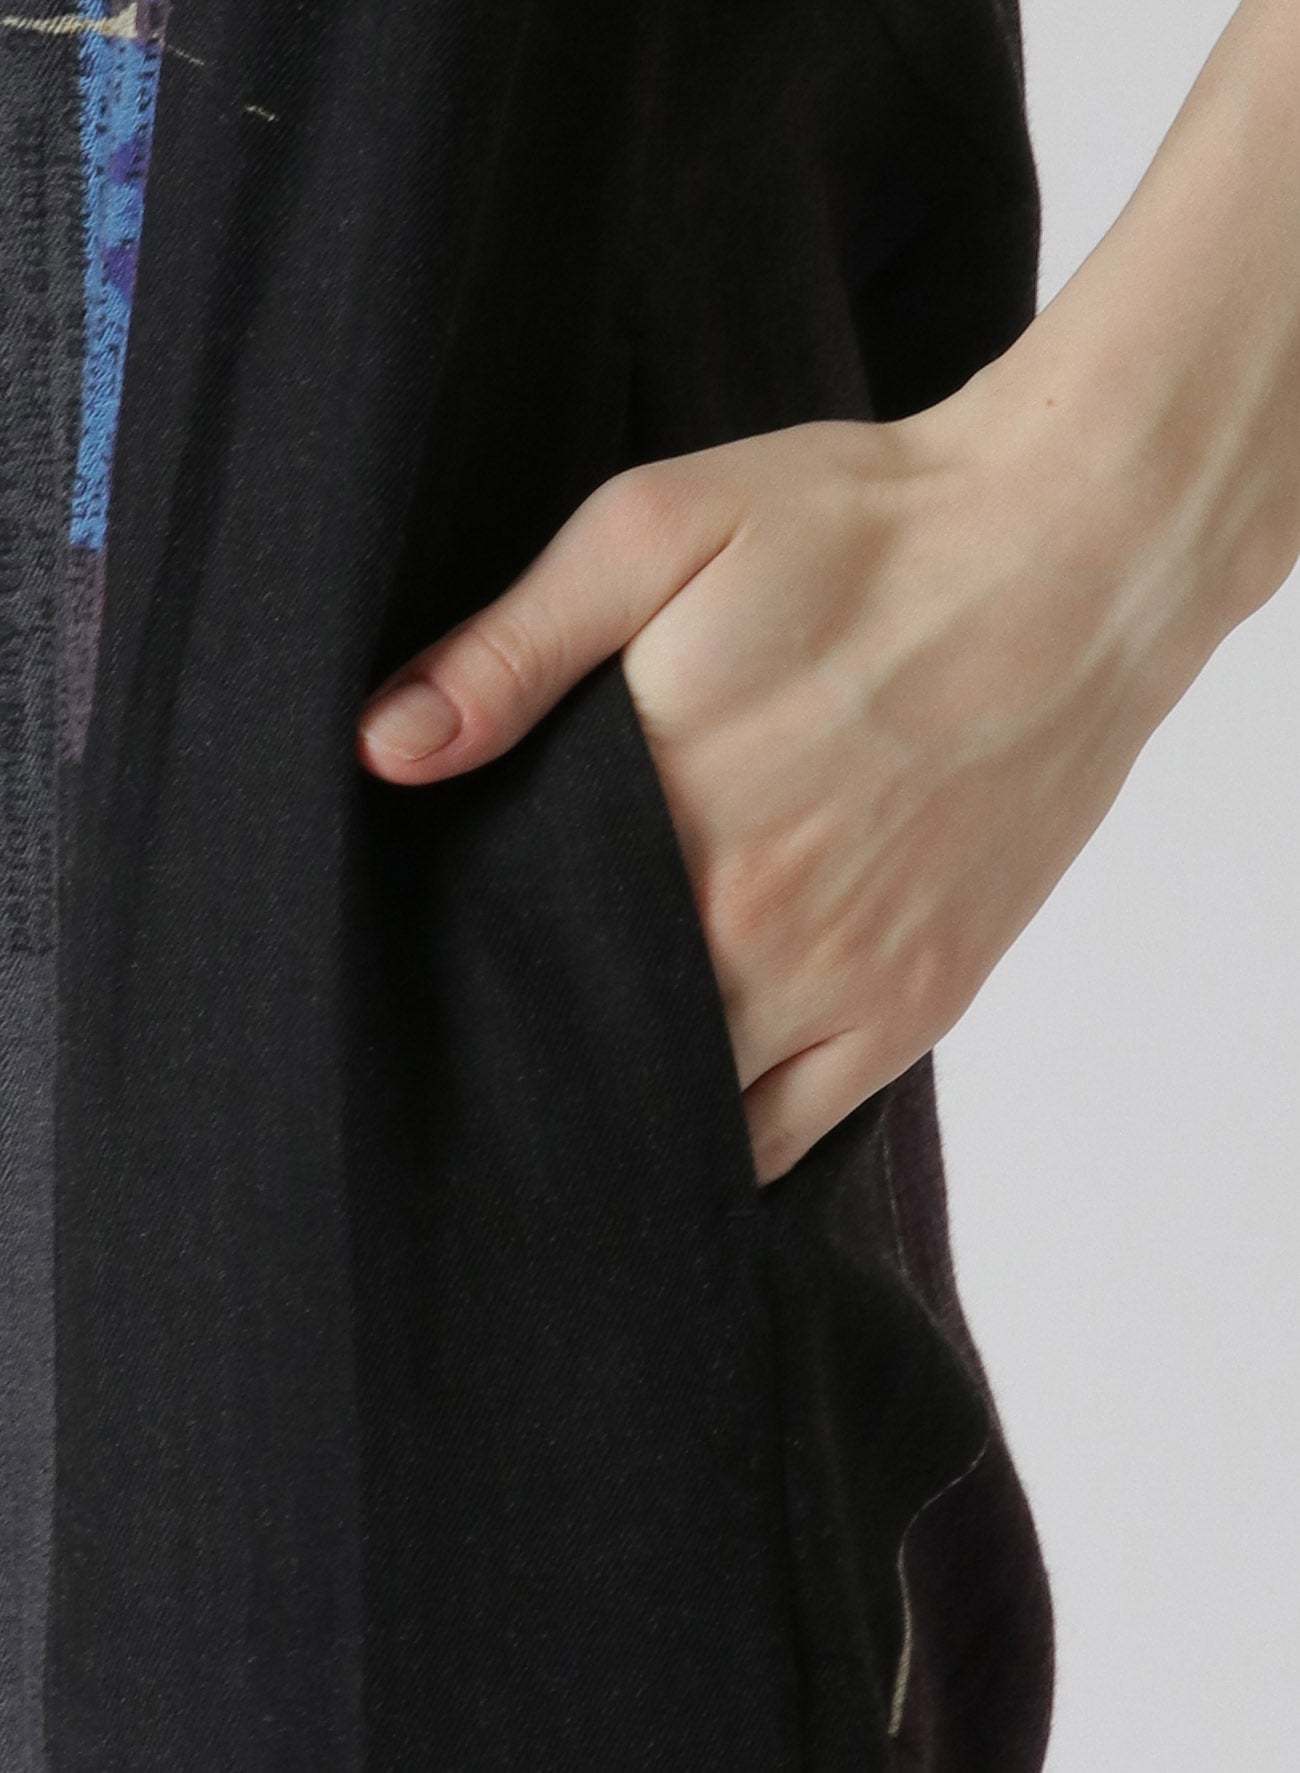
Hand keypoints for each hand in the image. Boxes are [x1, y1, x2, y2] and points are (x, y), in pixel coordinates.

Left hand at [356, 398, 1193, 1184]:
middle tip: (489, 1027)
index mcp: (667, 808)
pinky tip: (682, 1108)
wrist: (1072, 558)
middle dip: (530, 1041)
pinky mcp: (913, 1007)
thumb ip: (519, 647)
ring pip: (683, 1110)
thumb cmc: (865, 532)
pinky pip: (791, 1134)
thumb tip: (389, 748)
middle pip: (589, 1039)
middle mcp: (748, 924)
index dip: (461, 969)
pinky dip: (722, 1142)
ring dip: (618, 1100)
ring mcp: (839, 982)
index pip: (513, 947)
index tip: (431, 969)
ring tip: (577, 1069)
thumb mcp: (663, 530)